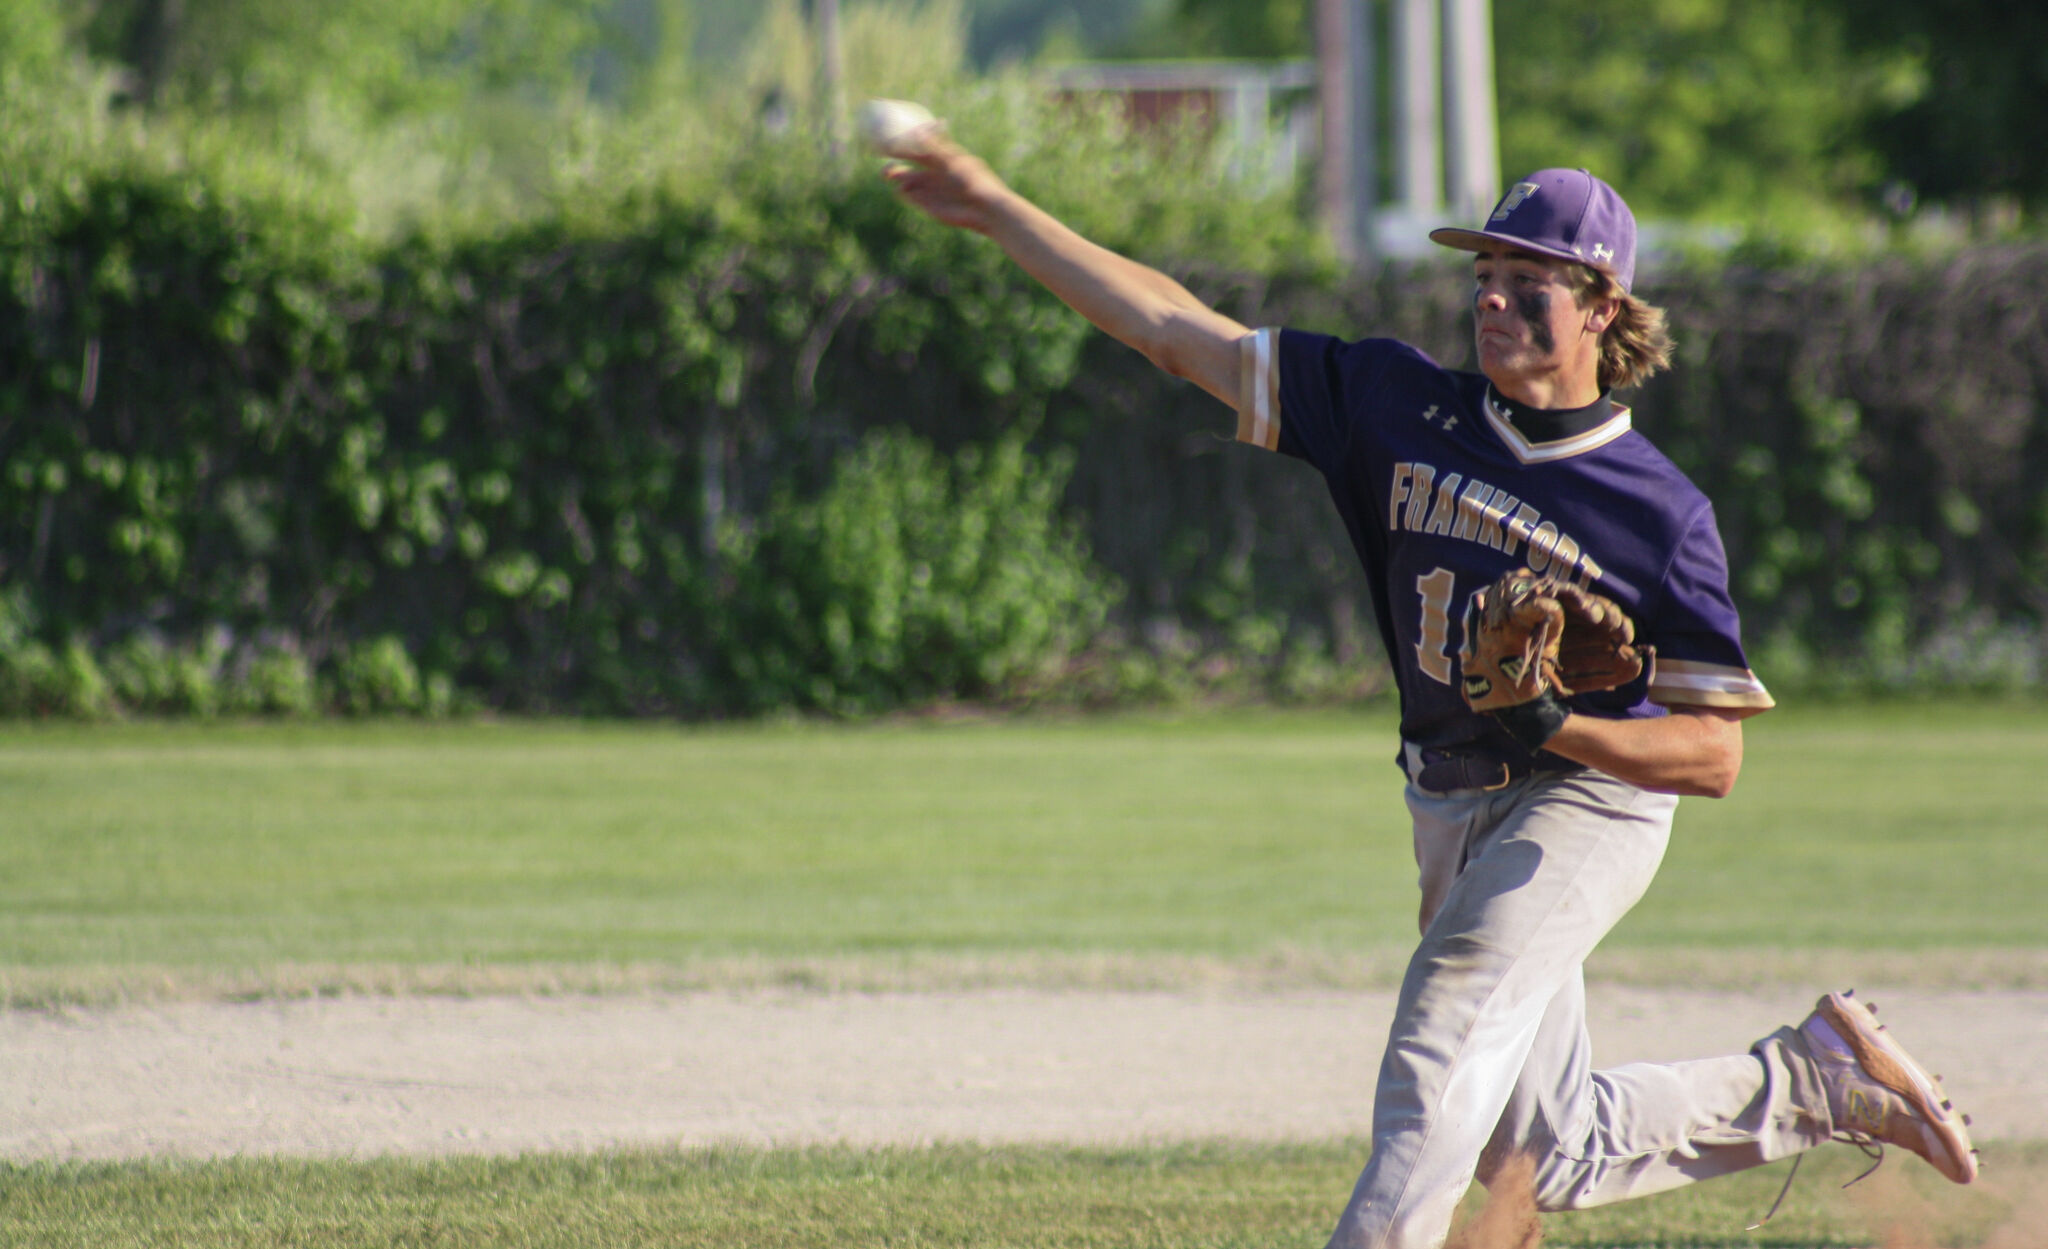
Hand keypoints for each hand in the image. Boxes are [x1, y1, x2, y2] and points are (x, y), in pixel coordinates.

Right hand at [882, 134, 1013, 235]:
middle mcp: (935, 175)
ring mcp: (932, 191)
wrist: (985, 209)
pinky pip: (912, 199)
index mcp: (942, 160)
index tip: (887, 141)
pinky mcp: (930, 207)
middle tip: (881, 160)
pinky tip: (901, 190)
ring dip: (897, 178)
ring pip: (908, 183)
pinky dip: (905, 194)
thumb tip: (916, 131)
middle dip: (894, 164)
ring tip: (886, 175)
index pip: (917, 150)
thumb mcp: (952, 161)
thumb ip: (933, 148)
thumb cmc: (974, 181)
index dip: (902, 146)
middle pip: (909, 167)